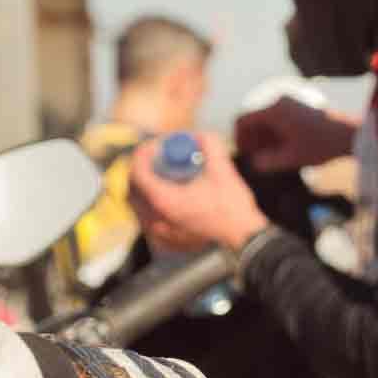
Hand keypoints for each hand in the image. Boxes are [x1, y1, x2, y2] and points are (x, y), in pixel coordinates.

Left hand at [129, 132, 268, 252]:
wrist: (243, 236)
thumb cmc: (232, 206)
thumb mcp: (222, 168)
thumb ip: (209, 144)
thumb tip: (197, 136)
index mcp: (164, 200)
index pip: (138, 173)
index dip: (143, 155)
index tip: (155, 146)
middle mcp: (156, 218)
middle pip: (133, 190)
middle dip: (141, 170)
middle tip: (156, 159)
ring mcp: (160, 232)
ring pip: (138, 207)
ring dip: (143, 189)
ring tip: (160, 177)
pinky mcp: (167, 241)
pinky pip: (147, 220)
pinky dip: (149, 206)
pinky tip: (164, 198)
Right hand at [233, 97, 359, 172]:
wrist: (349, 133)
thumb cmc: (321, 145)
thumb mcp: (291, 159)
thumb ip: (268, 162)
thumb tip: (254, 163)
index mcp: (274, 110)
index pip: (243, 119)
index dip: (239, 138)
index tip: (244, 153)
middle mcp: (279, 101)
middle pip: (254, 118)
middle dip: (252, 138)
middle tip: (256, 158)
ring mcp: (290, 102)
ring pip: (266, 118)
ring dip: (264, 136)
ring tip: (269, 155)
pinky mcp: (299, 106)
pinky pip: (278, 117)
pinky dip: (275, 131)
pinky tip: (282, 148)